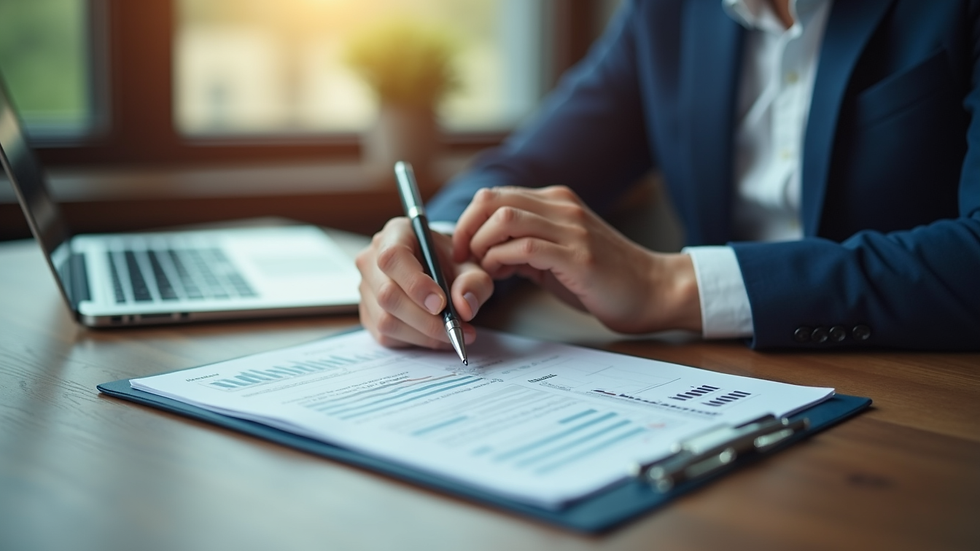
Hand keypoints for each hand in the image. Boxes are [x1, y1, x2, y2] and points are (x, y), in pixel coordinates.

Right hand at [355, 217, 493, 348]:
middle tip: (456, 329)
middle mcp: (372, 259)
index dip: (415, 284)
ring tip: (453, 334)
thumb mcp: (470, 265)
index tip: (441, 304)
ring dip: (423, 335)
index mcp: (395, 234)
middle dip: (425, 319)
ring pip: (385, 320)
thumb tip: (464, 307)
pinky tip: (437, 337)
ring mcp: (366, 288)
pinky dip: (415, 341)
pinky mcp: (367, 314)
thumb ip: (473, 282)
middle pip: (387, 294)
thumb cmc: (451, 263)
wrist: (439, 270)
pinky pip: (386, 336)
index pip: (393, 257)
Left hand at [453, 186, 701, 333]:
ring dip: (483, 245)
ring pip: (506, 218)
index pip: (495, 195)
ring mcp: (572, 228)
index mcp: (557, 202)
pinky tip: (503, 276)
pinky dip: (503, 261)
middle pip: (493, 200)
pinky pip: (527, 248)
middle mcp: (562, 207)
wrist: (654, 290)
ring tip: (485, 268)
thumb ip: (525, 249)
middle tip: (463, 259)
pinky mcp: (579, 256)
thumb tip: (488, 253)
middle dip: (467, 230)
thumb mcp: (557, 256)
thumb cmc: (605, 278)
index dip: (468, 221)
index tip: (462, 249)